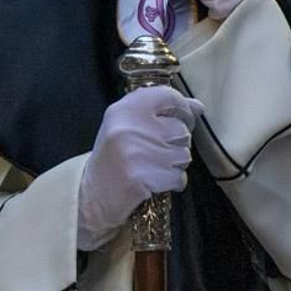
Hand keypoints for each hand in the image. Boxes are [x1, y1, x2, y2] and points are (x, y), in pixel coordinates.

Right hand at [76, 85, 204, 250]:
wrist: (92, 194)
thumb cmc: (115, 157)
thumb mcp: (129, 125)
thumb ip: (161, 111)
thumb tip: (198, 107)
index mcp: (124, 109)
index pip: (168, 96)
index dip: (183, 108)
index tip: (183, 119)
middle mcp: (129, 127)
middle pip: (181, 130)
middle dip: (178, 143)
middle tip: (159, 151)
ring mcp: (136, 153)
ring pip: (184, 154)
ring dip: (176, 164)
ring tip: (156, 167)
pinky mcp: (142, 179)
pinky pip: (179, 177)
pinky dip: (174, 182)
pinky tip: (157, 181)